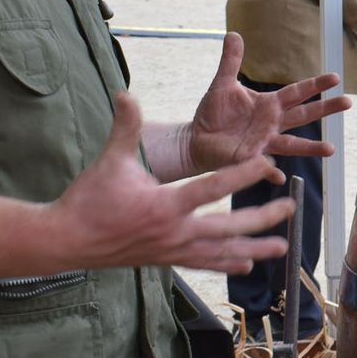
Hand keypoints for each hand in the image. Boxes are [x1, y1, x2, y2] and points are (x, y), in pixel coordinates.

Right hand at [55, 93, 295, 273]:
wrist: (67, 241)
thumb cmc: (88, 199)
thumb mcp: (109, 161)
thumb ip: (124, 128)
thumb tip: (125, 93)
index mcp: (164, 205)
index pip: (212, 188)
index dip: (243, 175)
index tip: (268, 164)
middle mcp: (174, 232)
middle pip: (229, 228)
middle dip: (262, 218)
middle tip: (290, 208)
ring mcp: (173, 251)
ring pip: (222, 252)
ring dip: (254, 248)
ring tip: (283, 247)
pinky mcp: (168, 261)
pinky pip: (204, 264)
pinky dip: (227, 263)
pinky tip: (246, 264)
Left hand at [187, 33, 347, 173]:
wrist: (197, 138)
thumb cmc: (214, 113)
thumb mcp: (222, 83)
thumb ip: (230, 61)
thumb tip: (233, 34)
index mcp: (269, 104)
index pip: (297, 92)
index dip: (315, 85)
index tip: (335, 78)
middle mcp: (273, 123)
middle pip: (304, 115)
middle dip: (325, 109)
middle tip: (348, 102)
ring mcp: (264, 142)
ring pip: (293, 144)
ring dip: (311, 147)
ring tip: (330, 150)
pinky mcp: (250, 158)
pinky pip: (264, 166)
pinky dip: (272, 172)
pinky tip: (280, 177)